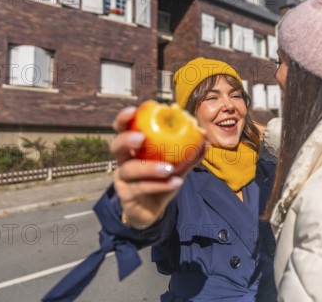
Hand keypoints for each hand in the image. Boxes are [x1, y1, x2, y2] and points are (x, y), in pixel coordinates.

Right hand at [110, 107, 205, 228]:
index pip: (123, 128)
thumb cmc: (162, 181)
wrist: (154, 210)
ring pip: (129, 169)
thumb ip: (189, 155)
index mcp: (134, 147)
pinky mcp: (125, 195)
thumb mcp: (177, 167)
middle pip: (116, 146)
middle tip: (141, 138)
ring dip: (149, 167)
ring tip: (168, 168)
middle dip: (126, 139)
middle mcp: (124, 160)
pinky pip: (141, 188)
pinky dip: (160, 185)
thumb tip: (206, 140)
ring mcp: (122, 179)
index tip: (134, 110)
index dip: (124, 118)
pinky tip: (175, 182)